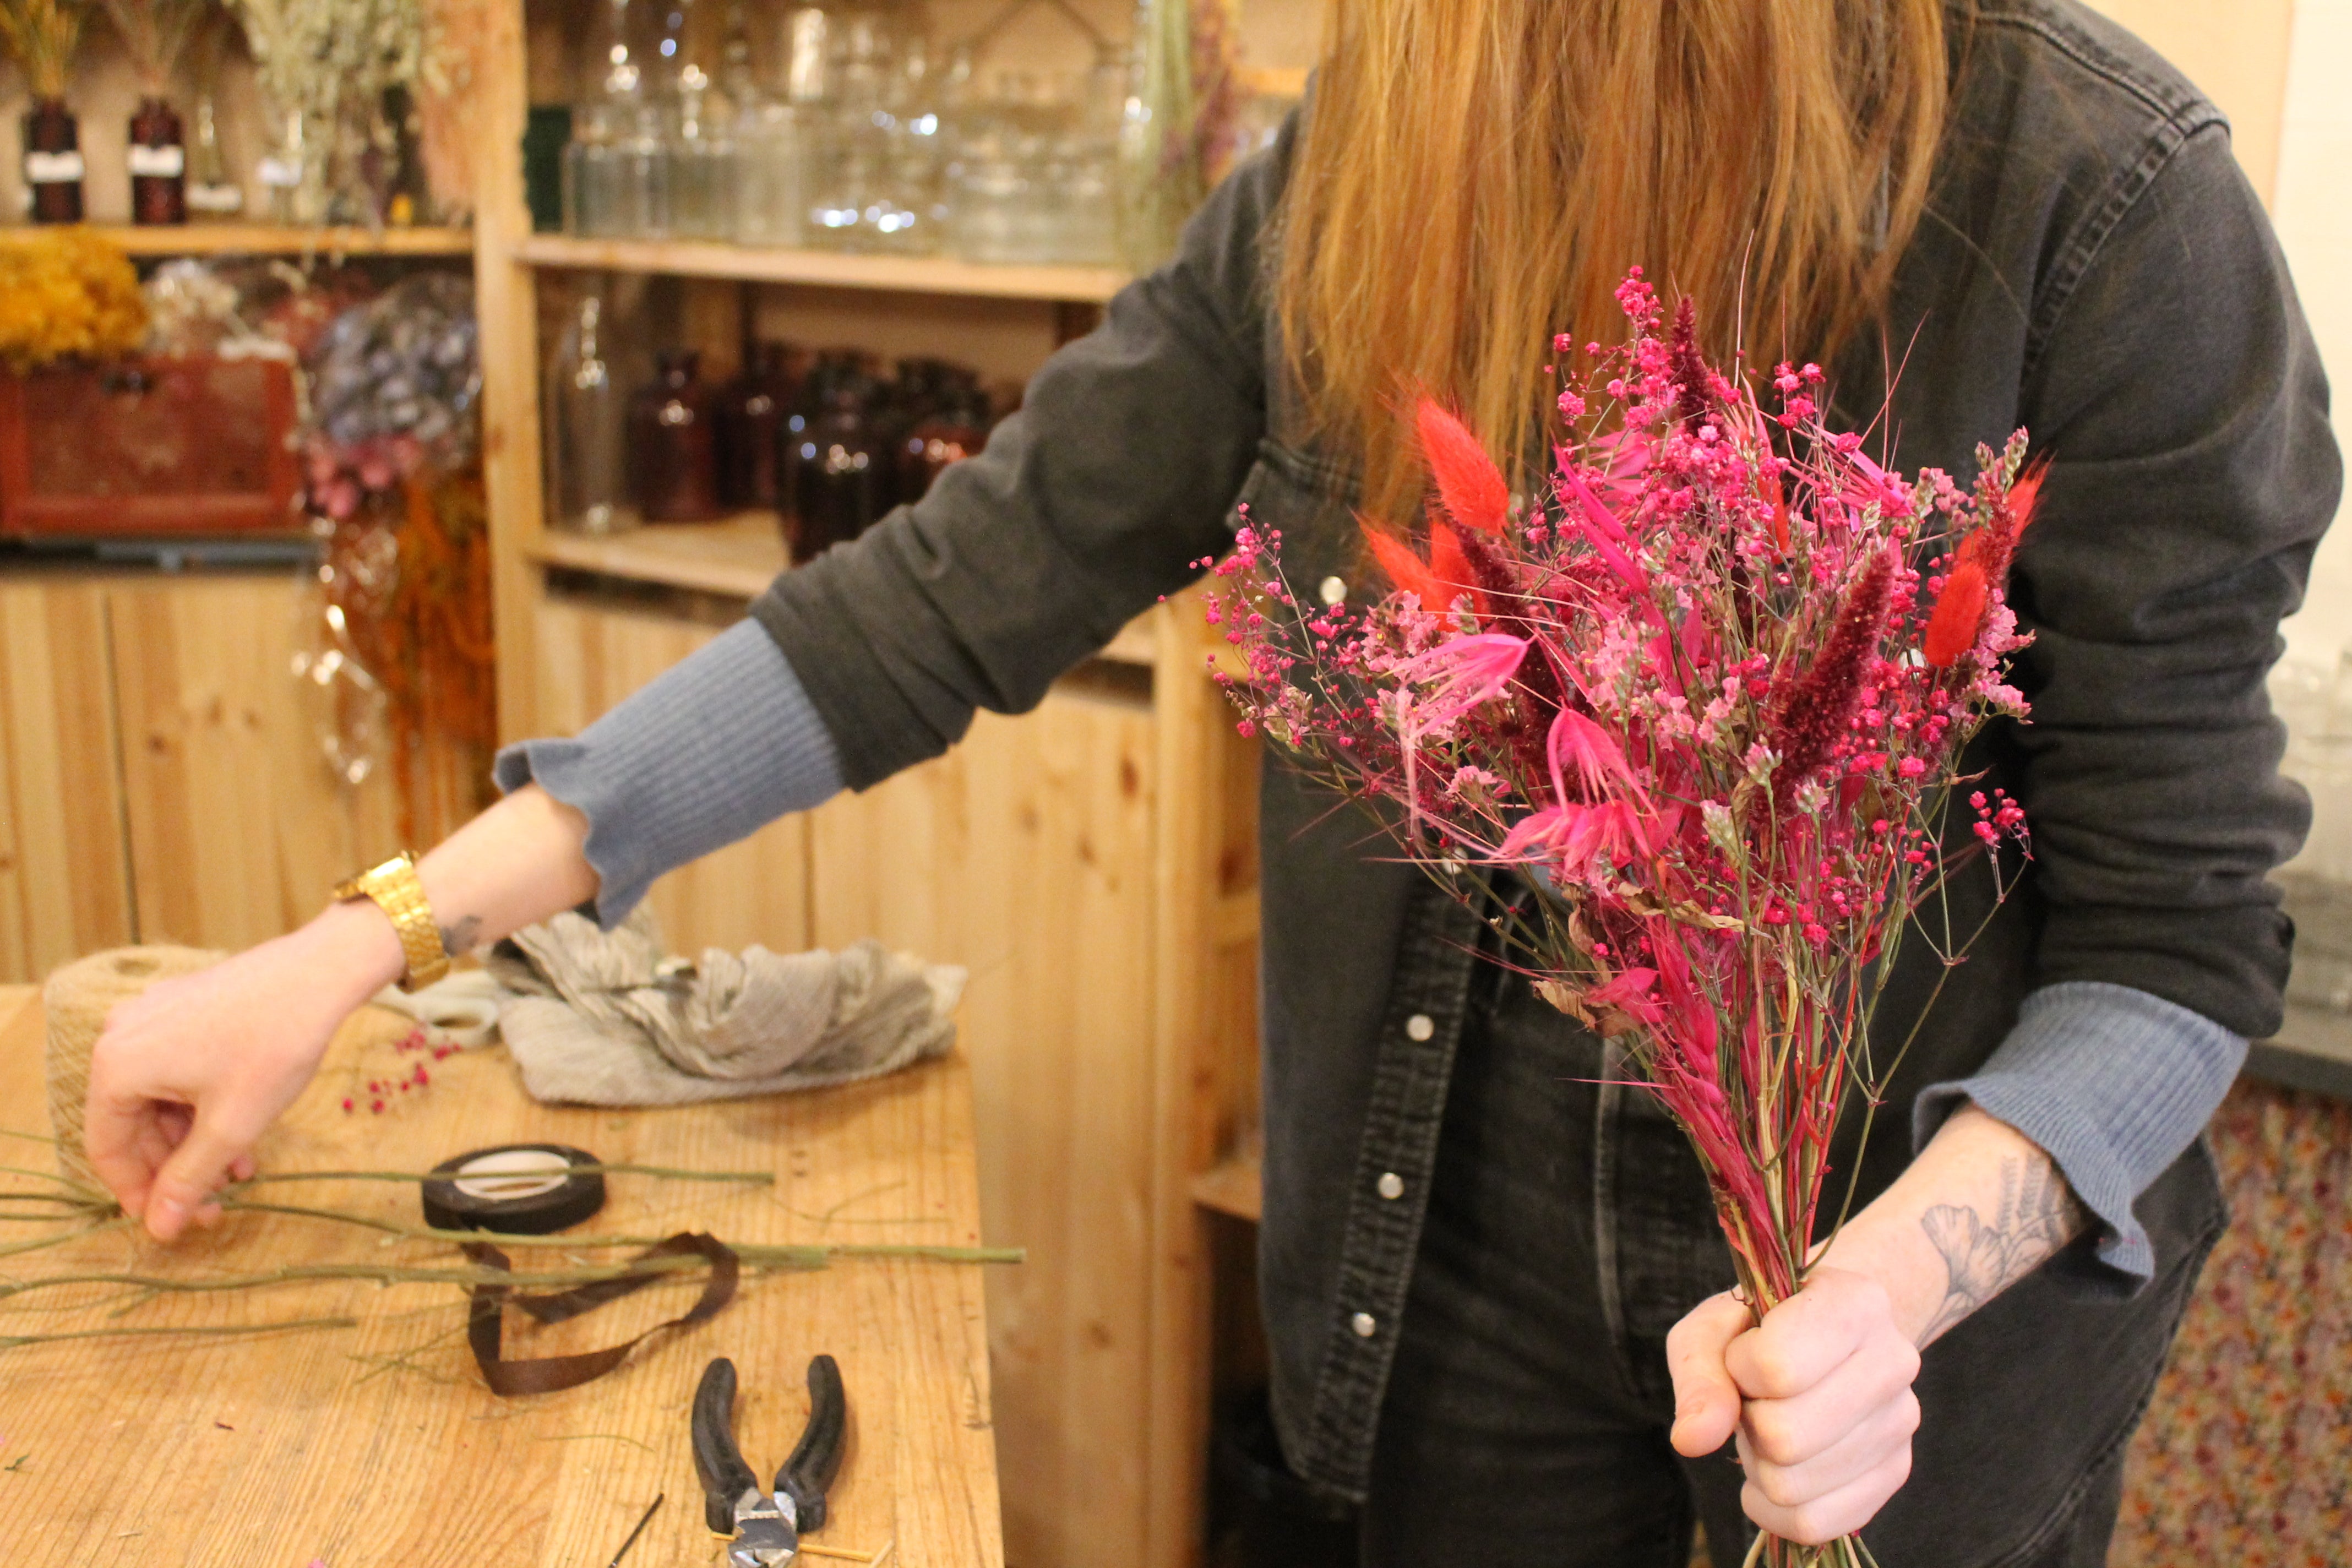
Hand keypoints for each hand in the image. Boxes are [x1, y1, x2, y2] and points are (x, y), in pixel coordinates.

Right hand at [84, 901, 403, 1241]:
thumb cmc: (274, 1047)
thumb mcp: (230, 1127)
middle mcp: (120, 1037)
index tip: (169, 1224)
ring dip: (195, 1142)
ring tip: (238, 1173)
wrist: (321, 972)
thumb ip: (187, 1181)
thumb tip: (156, 1230)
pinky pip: (177, 1072)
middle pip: (133, 1125)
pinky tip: (241, 1137)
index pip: (106, 1148)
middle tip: (214, 1206)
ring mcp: (150, 1018)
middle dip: (175, 1169)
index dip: (137, 1193)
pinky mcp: (181, 1008)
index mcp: (115, 1065)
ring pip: (160, 1101)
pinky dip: (203, 1107)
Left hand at [1666, 1268, 1922, 1544]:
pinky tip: (1773, 1469)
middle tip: (1755, 1398)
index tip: (1745, 1354)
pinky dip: (1773, 1507)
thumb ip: (1699, 1374)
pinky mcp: (1893, 1471)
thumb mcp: (1712, 1328)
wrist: (1820, 1335)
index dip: (1739, 1369)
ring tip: (1770, 1424)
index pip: (1777, 1367)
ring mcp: (1900, 1422)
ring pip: (1794, 1486)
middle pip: (1786, 1437)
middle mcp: (1894, 1361)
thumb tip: (1692, 1439)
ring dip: (1759, 1463)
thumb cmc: (1757, 1328)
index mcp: (1856, 1303)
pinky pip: (1813, 1522)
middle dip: (1749, 1422)